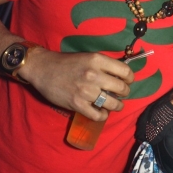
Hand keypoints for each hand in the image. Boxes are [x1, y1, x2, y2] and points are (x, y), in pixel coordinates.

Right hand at [19, 48, 133, 119]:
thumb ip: (104, 65)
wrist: (43, 69)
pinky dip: (103, 116)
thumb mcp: (88, 57)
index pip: (125, 71)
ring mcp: (86, 91)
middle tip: (120, 94)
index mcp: (97, 60)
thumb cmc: (67, 62)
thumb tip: (121, 76)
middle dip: (124, 93)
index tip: (127, 81)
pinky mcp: (77, 104)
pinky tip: (102, 112)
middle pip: (122, 88)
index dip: (130, 78)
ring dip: (117, 106)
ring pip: (113, 104)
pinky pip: (98, 115)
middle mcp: (94, 75)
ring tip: (115, 105)